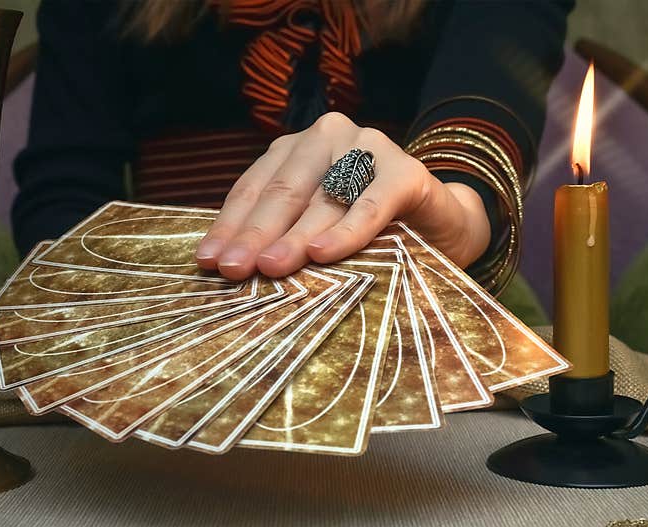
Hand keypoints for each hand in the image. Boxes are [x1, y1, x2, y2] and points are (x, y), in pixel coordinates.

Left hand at [195, 112, 491, 279]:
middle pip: (283, 192)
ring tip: (270, 267)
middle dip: (254, 234)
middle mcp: (329, 137)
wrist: (438, 226)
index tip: (208, 262)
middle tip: (233, 269)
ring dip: (293, 236)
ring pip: (322, 199)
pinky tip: (321, 254)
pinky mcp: (405, 172)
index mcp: (297, 147)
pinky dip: (345, 232)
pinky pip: (369, 206)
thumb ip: (278, 233)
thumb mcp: (313, 226)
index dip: (230, 226)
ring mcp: (369, 148)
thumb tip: (228, 266)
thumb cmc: (365, 230)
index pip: (255, 187)